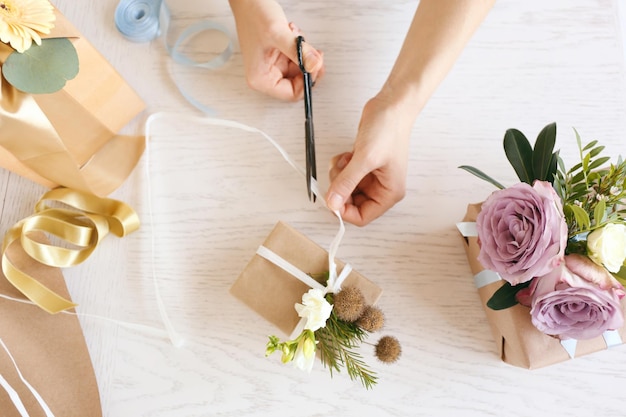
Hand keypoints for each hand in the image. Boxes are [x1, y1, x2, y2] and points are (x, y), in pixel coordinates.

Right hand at [229, 0, 323, 100]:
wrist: (248, 0)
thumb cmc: (254, 15)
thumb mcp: (277, 34)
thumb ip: (298, 51)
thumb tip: (315, 66)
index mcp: (261, 78)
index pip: (292, 94)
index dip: (307, 82)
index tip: (315, 65)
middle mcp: (266, 75)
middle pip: (298, 82)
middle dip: (307, 64)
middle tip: (310, 49)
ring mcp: (272, 66)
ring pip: (300, 69)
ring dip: (303, 52)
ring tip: (294, 35)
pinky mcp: (278, 56)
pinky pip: (297, 58)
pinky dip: (300, 46)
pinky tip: (292, 34)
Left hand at [325, 94, 412, 225]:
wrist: (392, 105)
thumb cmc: (389, 129)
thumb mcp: (365, 159)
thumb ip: (346, 183)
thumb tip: (332, 203)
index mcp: (389, 193)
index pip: (362, 217)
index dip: (344, 211)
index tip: (332, 198)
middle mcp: (381, 188)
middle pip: (351, 203)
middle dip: (340, 190)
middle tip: (338, 174)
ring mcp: (371, 176)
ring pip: (345, 189)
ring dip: (338, 176)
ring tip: (345, 160)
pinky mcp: (363, 165)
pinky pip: (344, 174)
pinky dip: (340, 166)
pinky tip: (347, 154)